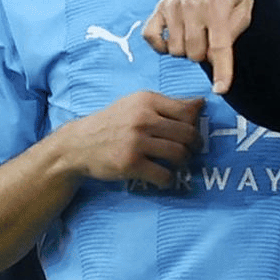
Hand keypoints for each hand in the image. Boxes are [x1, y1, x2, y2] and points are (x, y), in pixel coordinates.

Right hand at [58, 91, 202, 188]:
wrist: (79, 144)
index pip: (187, 111)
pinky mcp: (130, 164)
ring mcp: (136, 142)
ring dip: (184, 163)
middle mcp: (143, 118)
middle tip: (191, 152)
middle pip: (187, 134)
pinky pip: (164, 175)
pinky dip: (169, 180)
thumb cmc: (113, 122)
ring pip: (179, 154)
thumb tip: (201, 103)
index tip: (193, 132)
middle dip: (194, 146)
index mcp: (147, 100)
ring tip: (178, 164)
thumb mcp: (137, 104)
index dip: (196, 124)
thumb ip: (168, 104)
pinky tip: (164, 178)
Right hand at [143, 0, 253, 91]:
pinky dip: (161, 45)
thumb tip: (215, 59)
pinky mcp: (161, 6)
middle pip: (195, 53)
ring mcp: (173, 6)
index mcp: (218, 7)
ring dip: (187, 50)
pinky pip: (151, 36)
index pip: (219, 47)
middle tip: (213, 39)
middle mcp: (192, 6)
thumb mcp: (246, 8)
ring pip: (176, 50)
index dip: (222, 72)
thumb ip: (232, 34)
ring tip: (198, 34)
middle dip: (206, 54)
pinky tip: (174, 40)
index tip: (221, 90)